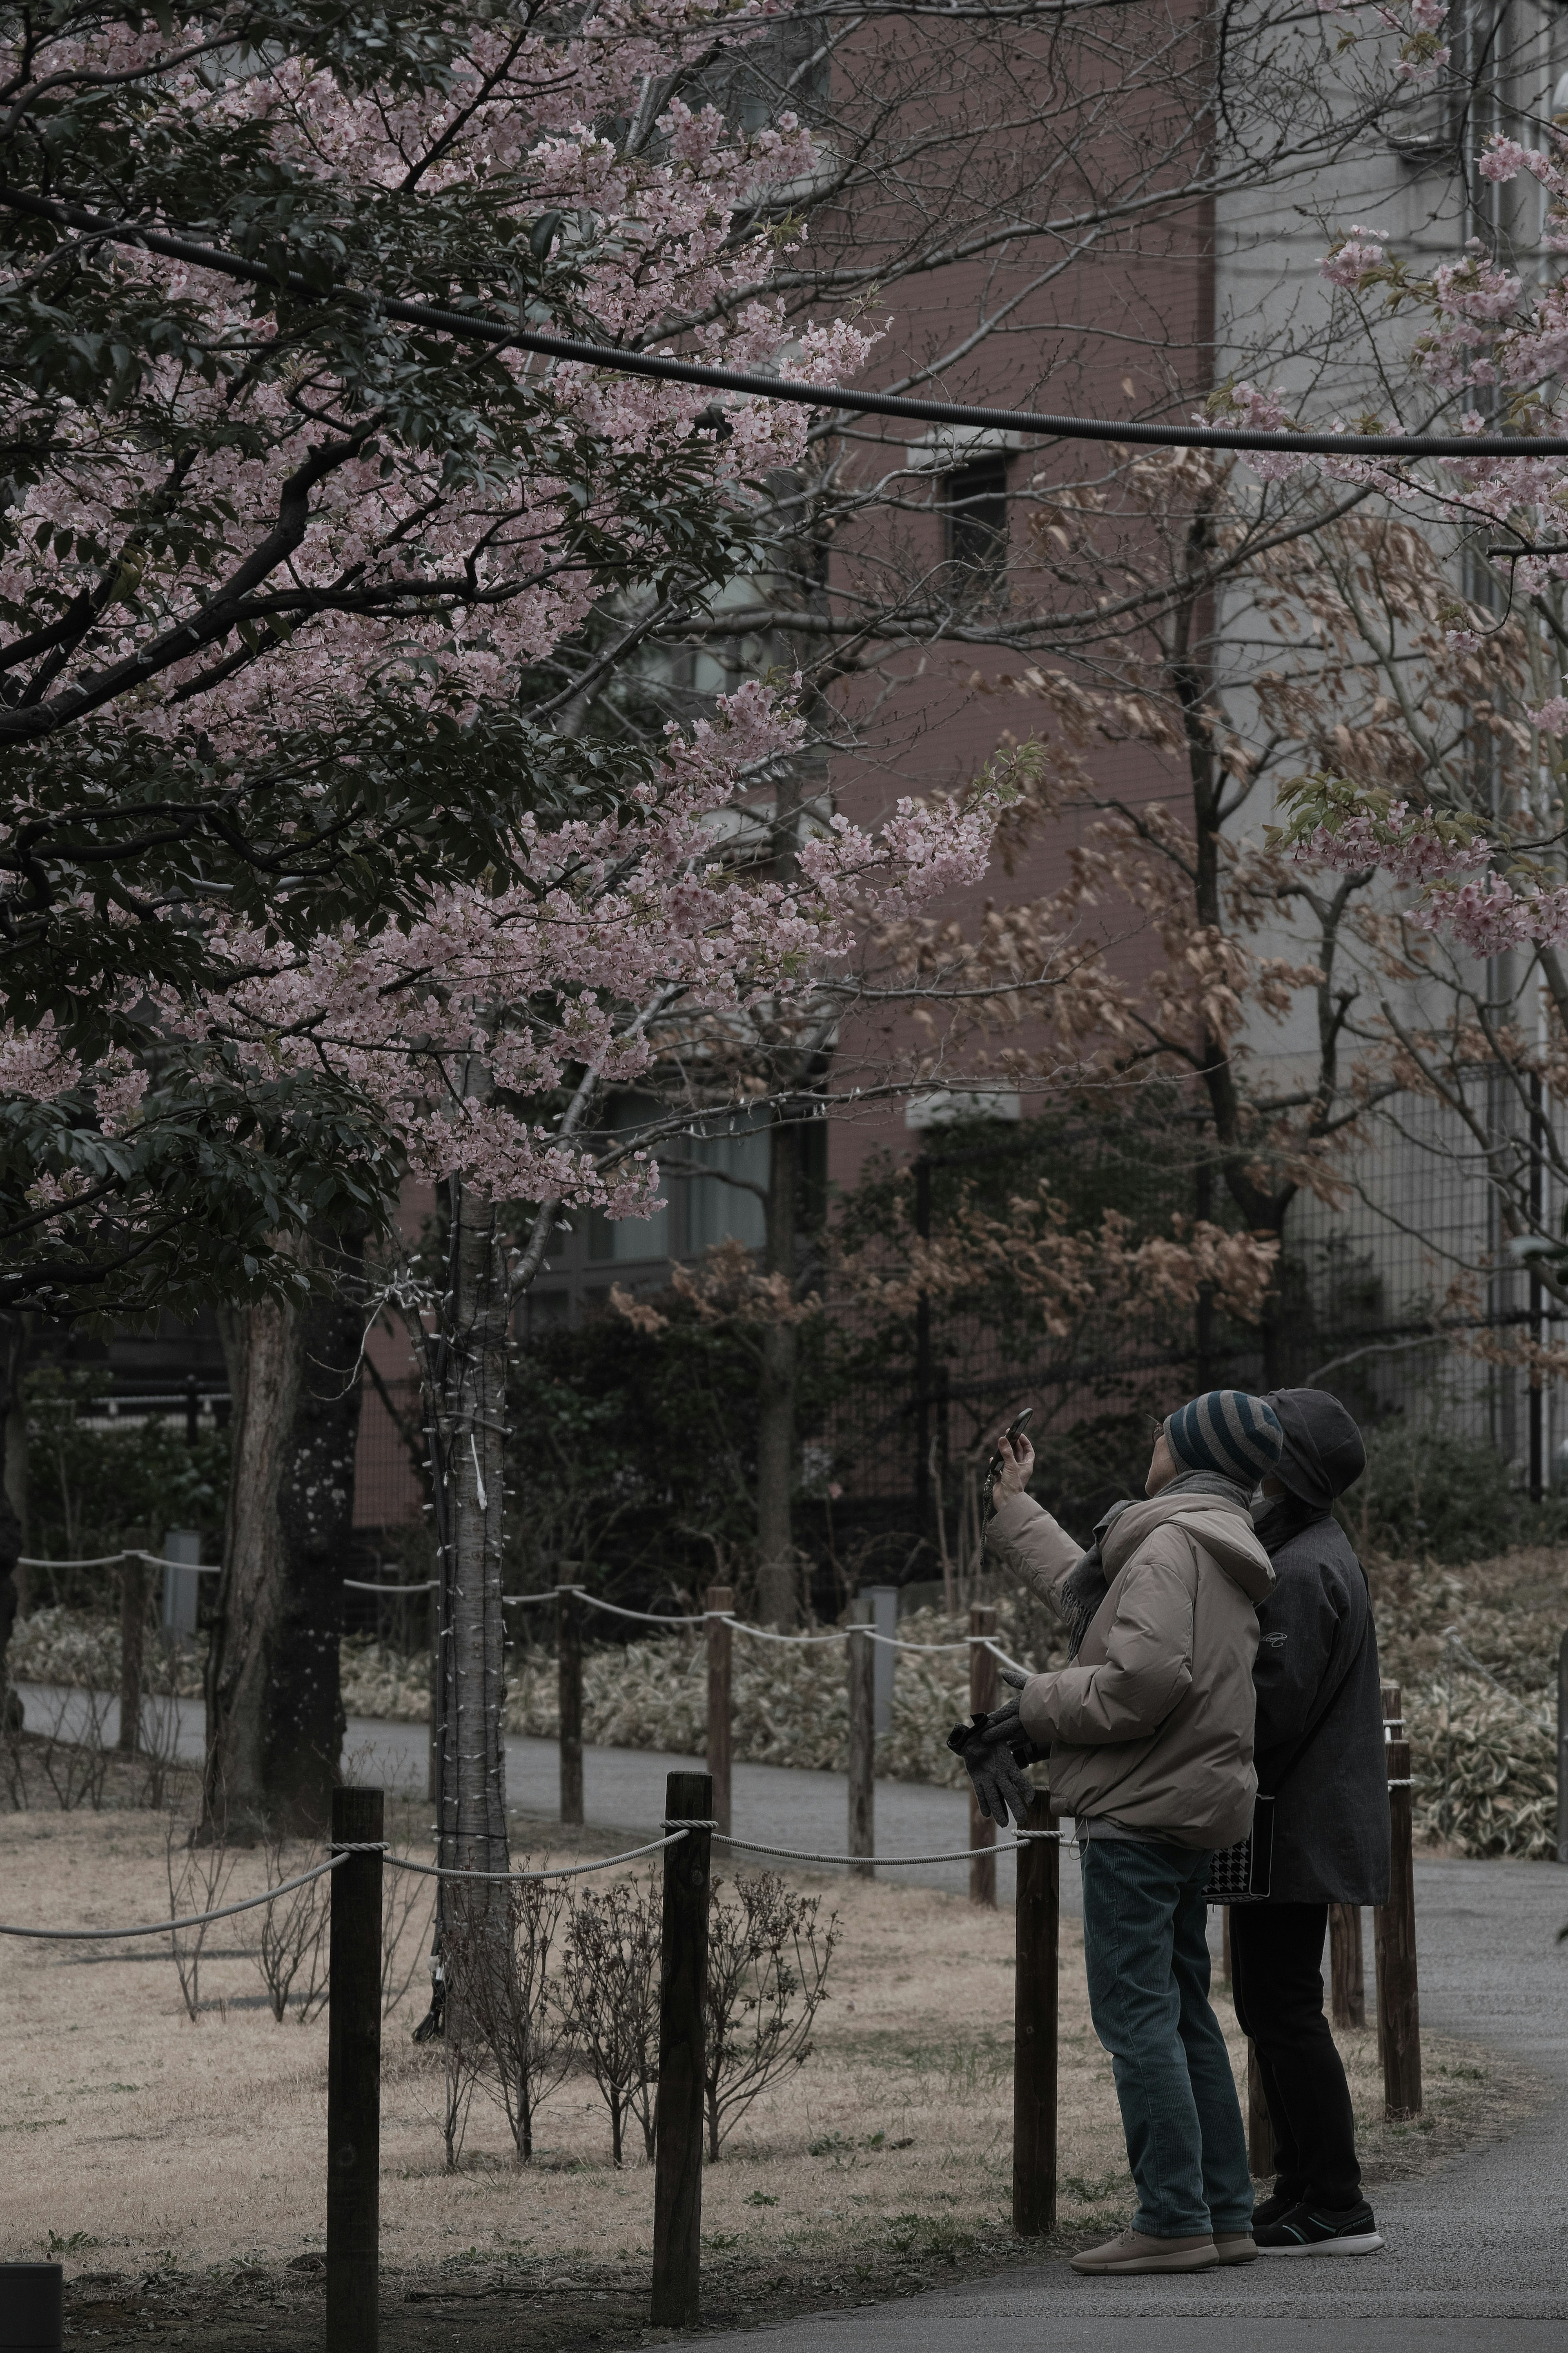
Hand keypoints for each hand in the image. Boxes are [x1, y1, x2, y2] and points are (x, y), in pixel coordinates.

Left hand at [953, 1695, 1042, 1828]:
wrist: (972, 1736)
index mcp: (1006, 1764)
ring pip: (995, 1796)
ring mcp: (989, 1778)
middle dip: (1015, 1806)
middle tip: (1022, 1820)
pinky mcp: (978, 1780)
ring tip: (1004, 1824)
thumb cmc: (985, 1732)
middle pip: (1009, 1792)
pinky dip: (984, 1802)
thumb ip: (991, 1729)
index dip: (1024, 1789)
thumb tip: (988, 1720)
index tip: (1030, 1800)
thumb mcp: (991, 1730)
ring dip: (1000, 1810)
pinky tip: (987, 1814)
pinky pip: (981, 1793)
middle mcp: (999, 1774)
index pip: (1018, 1779)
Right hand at [994, 1431, 1034, 1497]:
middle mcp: (1019, 1469)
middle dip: (1013, 1444)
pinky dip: (995, 1462)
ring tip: (1000, 1443)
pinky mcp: (1001, 1478)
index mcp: (1026, 1466)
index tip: (1019, 1434)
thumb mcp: (1011, 1466)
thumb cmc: (1013, 1485)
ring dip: (1004, 1452)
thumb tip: (1003, 1439)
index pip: (1028, 1451)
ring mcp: (1010, 1473)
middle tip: (1007, 1434)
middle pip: (1017, 1453)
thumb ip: (1006, 1452)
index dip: (1025, 1442)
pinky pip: (998, 1468)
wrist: (1006, 1501)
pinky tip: (992, 1458)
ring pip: (1007, 1459)